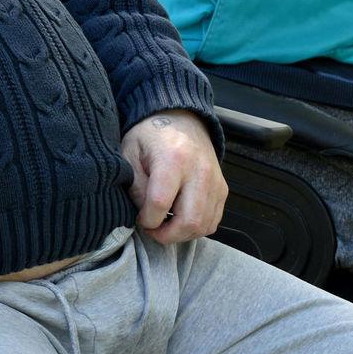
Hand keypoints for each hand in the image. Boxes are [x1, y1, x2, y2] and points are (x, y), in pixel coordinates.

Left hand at [120, 110, 225, 244]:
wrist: (180, 118)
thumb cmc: (150, 137)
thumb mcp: (130, 153)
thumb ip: (135, 185)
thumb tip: (144, 214)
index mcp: (173, 159)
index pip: (160, 203)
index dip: (147, 220)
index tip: (140, 218)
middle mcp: (199, 171)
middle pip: (189, 221)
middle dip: (167, 235)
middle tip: (153, 229)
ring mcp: (214, 181)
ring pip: (204, 225)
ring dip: (182, 234)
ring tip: (166, 225)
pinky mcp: (222, 188)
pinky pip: (213, 220)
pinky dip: (196, 228)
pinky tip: (181, 219)